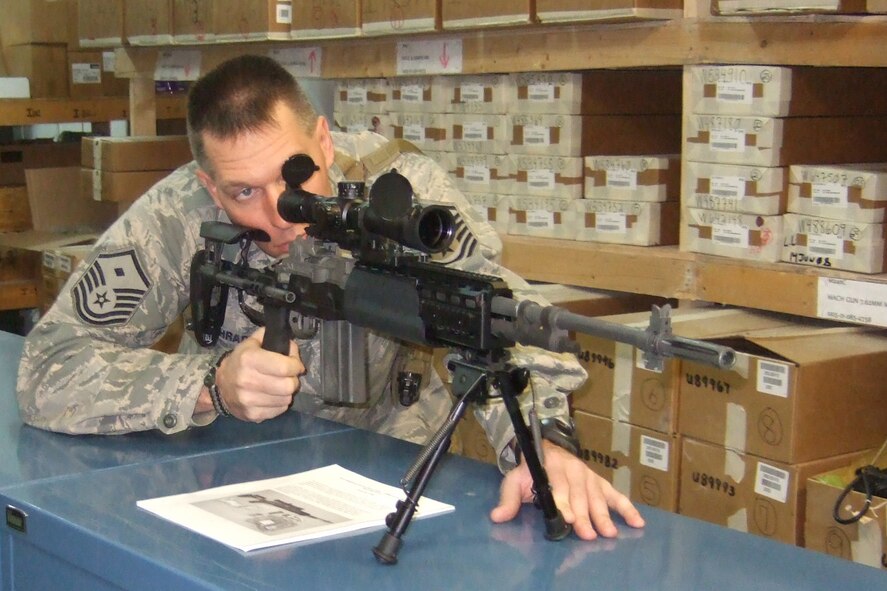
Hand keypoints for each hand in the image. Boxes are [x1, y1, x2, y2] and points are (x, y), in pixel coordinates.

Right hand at [213, 327, 304, 421]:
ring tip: (280, 386)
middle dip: (293, 380)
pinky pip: (280, 410)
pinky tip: (273, 396)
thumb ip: (273, 338)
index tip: (295, 365)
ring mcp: (248, 400)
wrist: (222, 387)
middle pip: (288, 386)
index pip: (285, 367)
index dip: (296, 365)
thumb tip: (292, 348)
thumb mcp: (253, 343)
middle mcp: (247, 380)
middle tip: (289, 377)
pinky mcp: (252, 414)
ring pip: (286, 399)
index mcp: (248, 359)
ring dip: (287, 392)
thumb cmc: (241, 362)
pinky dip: (280, 403)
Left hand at [489, 440, 644, 539]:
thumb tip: (498, 516)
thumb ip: (508, 498)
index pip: (558, 486)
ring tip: (608, 533)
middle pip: (579, 495)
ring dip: (603, 515)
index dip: (564, 502)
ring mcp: (588, 476)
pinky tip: (637, 522)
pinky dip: (627, 508)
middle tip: (587, 534)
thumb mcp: (515, 480)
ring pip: (597, 496)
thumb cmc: (531, 471)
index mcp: (551, 467)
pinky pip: (615, 495)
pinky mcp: (599, 482)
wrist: (546, 449)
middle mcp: (572, 470)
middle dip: (584, 515)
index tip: (568, 518)